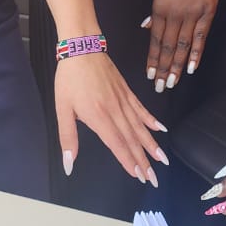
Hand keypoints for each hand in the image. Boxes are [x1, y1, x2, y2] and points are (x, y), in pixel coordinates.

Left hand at [55, 52, 167, 185]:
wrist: (81, 48)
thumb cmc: (69, 78)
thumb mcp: (62, 108)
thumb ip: (67, 138)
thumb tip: (68, 164)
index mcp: (98, 117)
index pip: (117, 144)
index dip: (128, 161)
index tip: (139, 176)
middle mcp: (115, 111)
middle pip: (132, 139)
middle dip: (144, 160)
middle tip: (154, 178)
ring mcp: (123, 100)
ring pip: (140, 127)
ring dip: (151, 144)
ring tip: (163, 159)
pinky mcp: (126, 91)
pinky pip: (141, 109)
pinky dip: (151, 120)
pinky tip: (160, 129)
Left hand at [146, 0, 220, 91]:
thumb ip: (155, 10)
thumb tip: (147, 27)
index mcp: (160, 8)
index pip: (155, 40)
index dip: (153, 59)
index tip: (150, 75)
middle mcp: (175, 14)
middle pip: (168, 47)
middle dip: (163, 69)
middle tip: (160, 88)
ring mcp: (192, 14)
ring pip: (183, 46)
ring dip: (177, 67)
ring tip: (172, 83)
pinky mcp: (208, 12)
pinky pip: (201, 37)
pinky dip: (196, 54)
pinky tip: (192, 68)